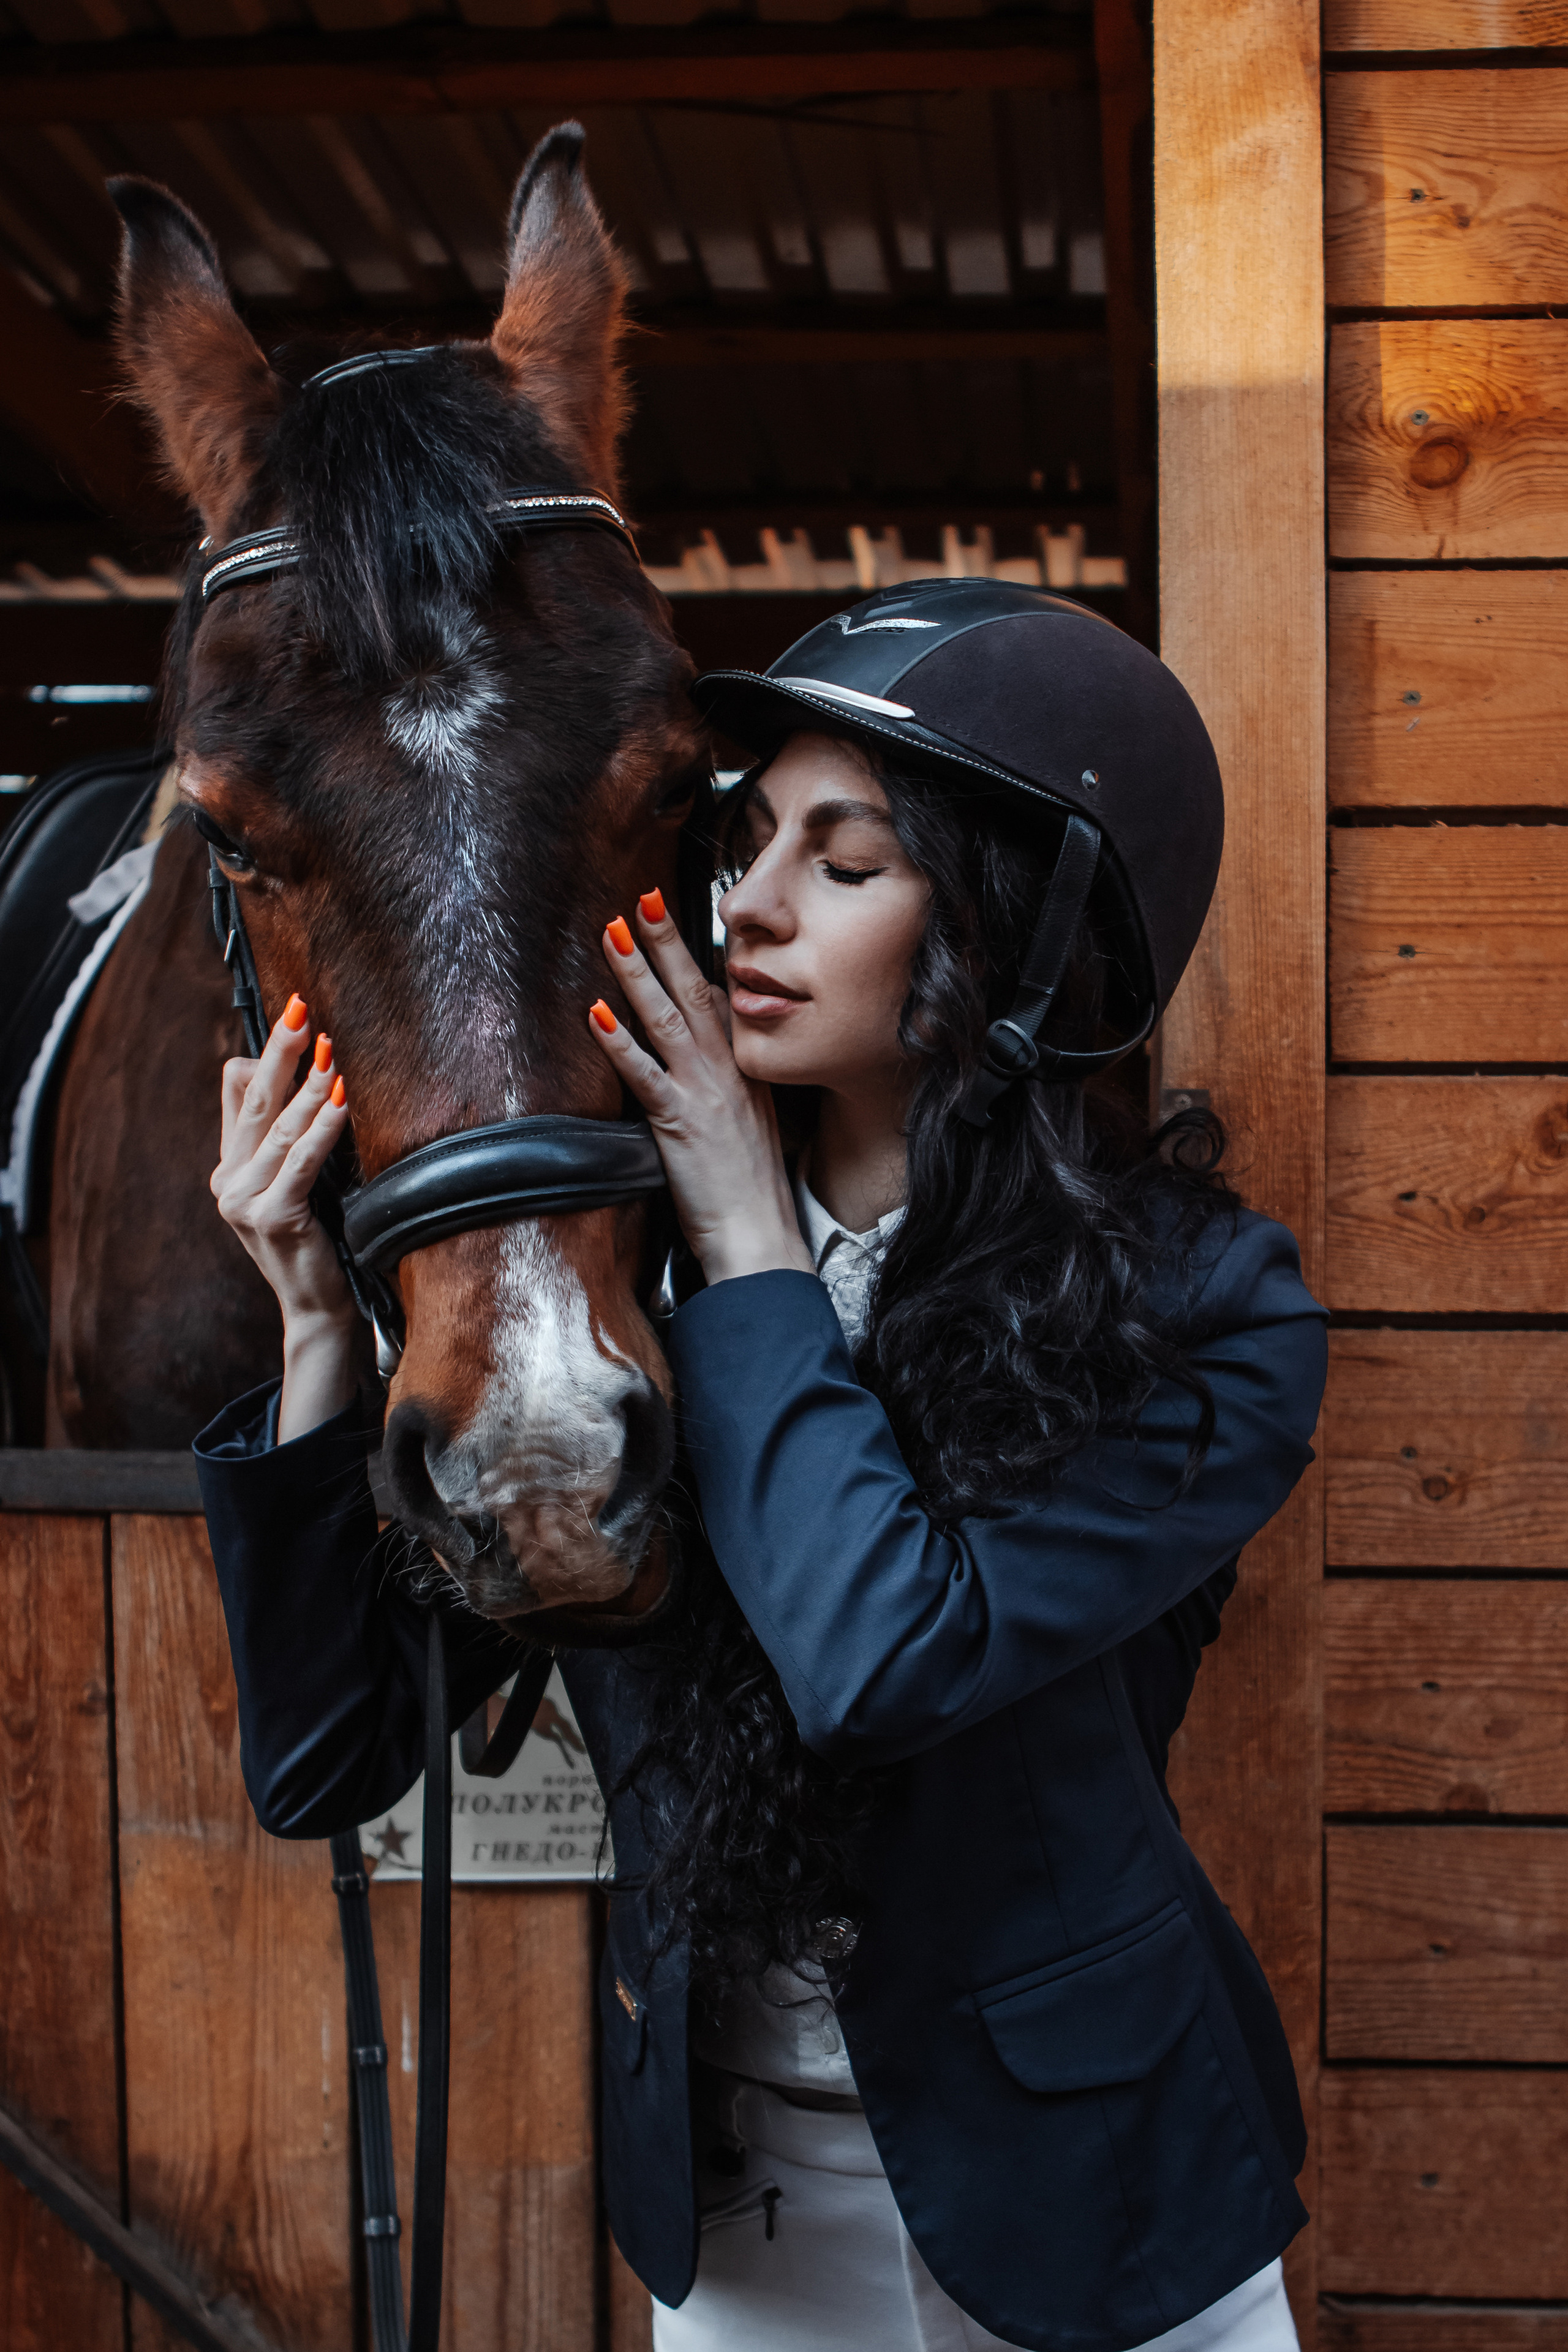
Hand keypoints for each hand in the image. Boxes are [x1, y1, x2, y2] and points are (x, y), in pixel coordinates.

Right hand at [211, 995, 359, 1437]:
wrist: (317, 1307)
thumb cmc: (318, 1240)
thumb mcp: (297, 1182)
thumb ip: (289, 1139)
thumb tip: (296, 1078)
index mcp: (230, 1168)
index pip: (238, 1096)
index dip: (262, 1057)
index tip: (293, 1017)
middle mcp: (229, 1181)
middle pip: (255, 1101)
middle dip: (279, 1051)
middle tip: (299, 1008)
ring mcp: (245, 1201)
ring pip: (280, 1129)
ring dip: (308, 1085)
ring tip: (329, 1049)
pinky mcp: (272, 1217)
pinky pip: (300, 1162)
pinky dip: (322, 1129)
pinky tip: (339, 1101)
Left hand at [587, 895, 813, 1287]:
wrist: (760, 1237)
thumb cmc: (752, 1193)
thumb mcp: (750, 1127)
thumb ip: (729, 1091)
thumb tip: (708, 1075)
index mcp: (746, 1071)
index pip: (722, 1000)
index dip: (698, 957)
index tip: (675, 919)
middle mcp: (729, 1073)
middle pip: (695, 993)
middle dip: (668, 942)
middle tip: (644, 898)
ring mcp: (706, 1094)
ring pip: (668, 1019)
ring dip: (638, 973)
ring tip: (614, 933)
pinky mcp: (681, 1123)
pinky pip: (645, 1074)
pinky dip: (619, 1043)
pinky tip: (597, 1015)